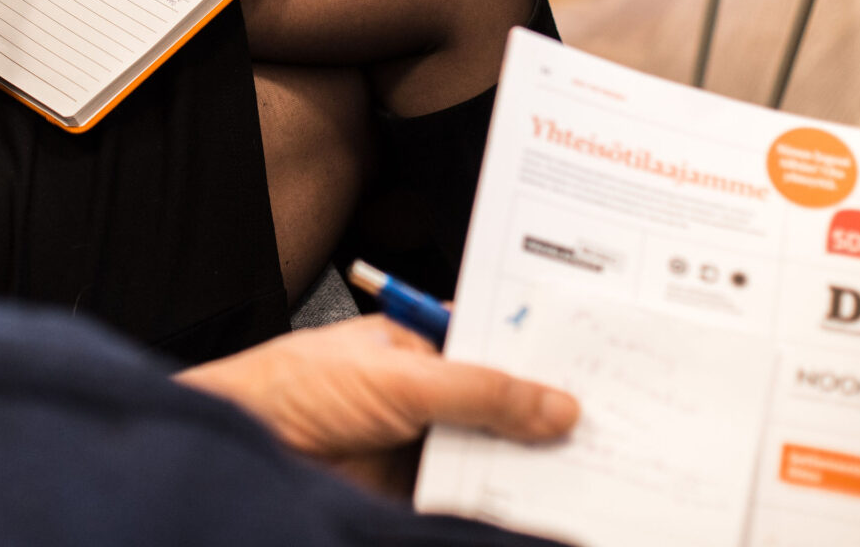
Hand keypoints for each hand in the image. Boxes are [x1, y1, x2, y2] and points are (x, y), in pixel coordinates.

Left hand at [177, 316, 578, 495]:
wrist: (244, 453)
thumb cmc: (293, 389)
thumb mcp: (399, 377)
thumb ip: (479, 391)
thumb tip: (555, 404)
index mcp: (419, 348)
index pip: (496, 351)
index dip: (543, 365)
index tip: (602, 378)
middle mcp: (425, 398)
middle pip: (502, 412)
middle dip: (549, 424)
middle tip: (615, 435)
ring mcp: (420, 450)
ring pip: (492, 461)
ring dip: (533, 472)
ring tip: (597, 478)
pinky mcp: (414, 499)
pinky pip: (470, 502)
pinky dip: (501, 507)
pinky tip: (542, 511)